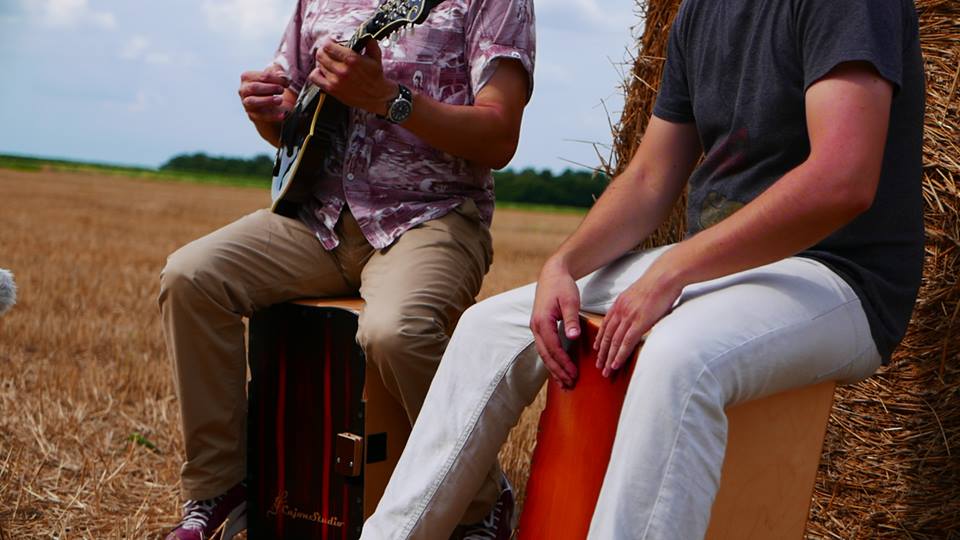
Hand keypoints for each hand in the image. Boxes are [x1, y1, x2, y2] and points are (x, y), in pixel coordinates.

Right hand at [238, 65, 290, 122]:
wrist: (275, 107)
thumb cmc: (273, 89)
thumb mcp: (276, 78)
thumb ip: (278, 71)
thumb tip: (280, 74)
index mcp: (247, 77)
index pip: (261, 76)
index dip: (276, 78)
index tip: (286, 82)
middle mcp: (244, 90)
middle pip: (254, 87)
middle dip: (270, 88)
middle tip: (282, 90)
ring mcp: (247, 104)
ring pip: (252, 101)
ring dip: (267, 100)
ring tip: (280, 100)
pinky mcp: (252, 116)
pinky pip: (261, 116)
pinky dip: (272, 116)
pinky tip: (282, 115)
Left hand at [310, 39, 397, 115]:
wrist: (378, 97)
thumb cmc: (376, 76)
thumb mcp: (376, 56)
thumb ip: (369, 42)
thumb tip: (365, 33)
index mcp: (352, 59)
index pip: (328, 46)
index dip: (329, 42)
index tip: (332, 42)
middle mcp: (342, 70)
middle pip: (320, 54)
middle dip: (324, 51)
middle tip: (329, 52)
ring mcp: (335, 81)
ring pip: (318, 64)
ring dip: (322, 61)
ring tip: (329, 62)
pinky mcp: (332, 90)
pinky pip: (314, 77)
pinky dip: (316, 73)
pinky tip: (324, 72)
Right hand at [530, 258, 581, 387]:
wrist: (552, 274)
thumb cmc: (562, 286)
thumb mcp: (570, 300)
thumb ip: (571, 319)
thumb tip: (572, 337)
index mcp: (542, 321)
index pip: (553, 348)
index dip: (563, 362)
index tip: (574, 374)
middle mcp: (536, 327)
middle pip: (545, 355)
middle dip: (557, 371)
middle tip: (570, 385)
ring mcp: (536, 328)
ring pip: (543, 354)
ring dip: (554, 369)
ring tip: (564, 383)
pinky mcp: (540, 328)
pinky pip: (545, 349)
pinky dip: (551, 361)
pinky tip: (559, 370)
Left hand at [595, 258, 682, 376]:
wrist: (665, 276)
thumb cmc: (657, 283)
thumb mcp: (638, 293)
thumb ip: (633, 305)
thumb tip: (637, 313)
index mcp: (619, 304)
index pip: (605, 325)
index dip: (600, 339)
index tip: (597, 349)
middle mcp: (620, 311)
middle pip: (607, 336)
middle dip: (602, 353)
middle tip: (599, 366)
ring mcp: (629, 317)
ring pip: (614, 342)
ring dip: (608, 358)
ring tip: (605, 371)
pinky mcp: (640, 322)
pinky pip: (626, 342)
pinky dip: (620, 355)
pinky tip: (615, 364)